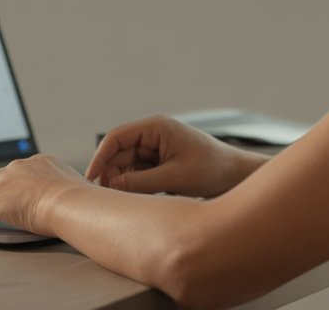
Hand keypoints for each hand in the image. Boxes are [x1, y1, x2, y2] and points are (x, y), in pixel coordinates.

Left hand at [0, 154, 89, 235]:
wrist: (72, 204)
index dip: (17, 181)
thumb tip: (85, 198)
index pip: (22, 169)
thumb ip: (75, 192)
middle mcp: (21, 166)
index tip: (17, 191)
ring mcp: (6, 180)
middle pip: (1, 174)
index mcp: (42, 162)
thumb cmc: (82, 201)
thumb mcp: (81, 190)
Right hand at [85, 115, 266, 197]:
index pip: (116, 138)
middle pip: (119, 153)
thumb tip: (111, 186)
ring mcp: (157, 149)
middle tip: (111, 198)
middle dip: (112, 174)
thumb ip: (140, 182)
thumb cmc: (212, 170)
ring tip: (131, 200)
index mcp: (156, 128)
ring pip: (127, 166)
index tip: (91, 178)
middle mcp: (153, 135)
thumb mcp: (174, 178)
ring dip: (124, 182)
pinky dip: (135, 186)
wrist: (237, 176)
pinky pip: (138, 173)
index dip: (100, 158)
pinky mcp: (160, 163)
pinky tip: (141, 199)